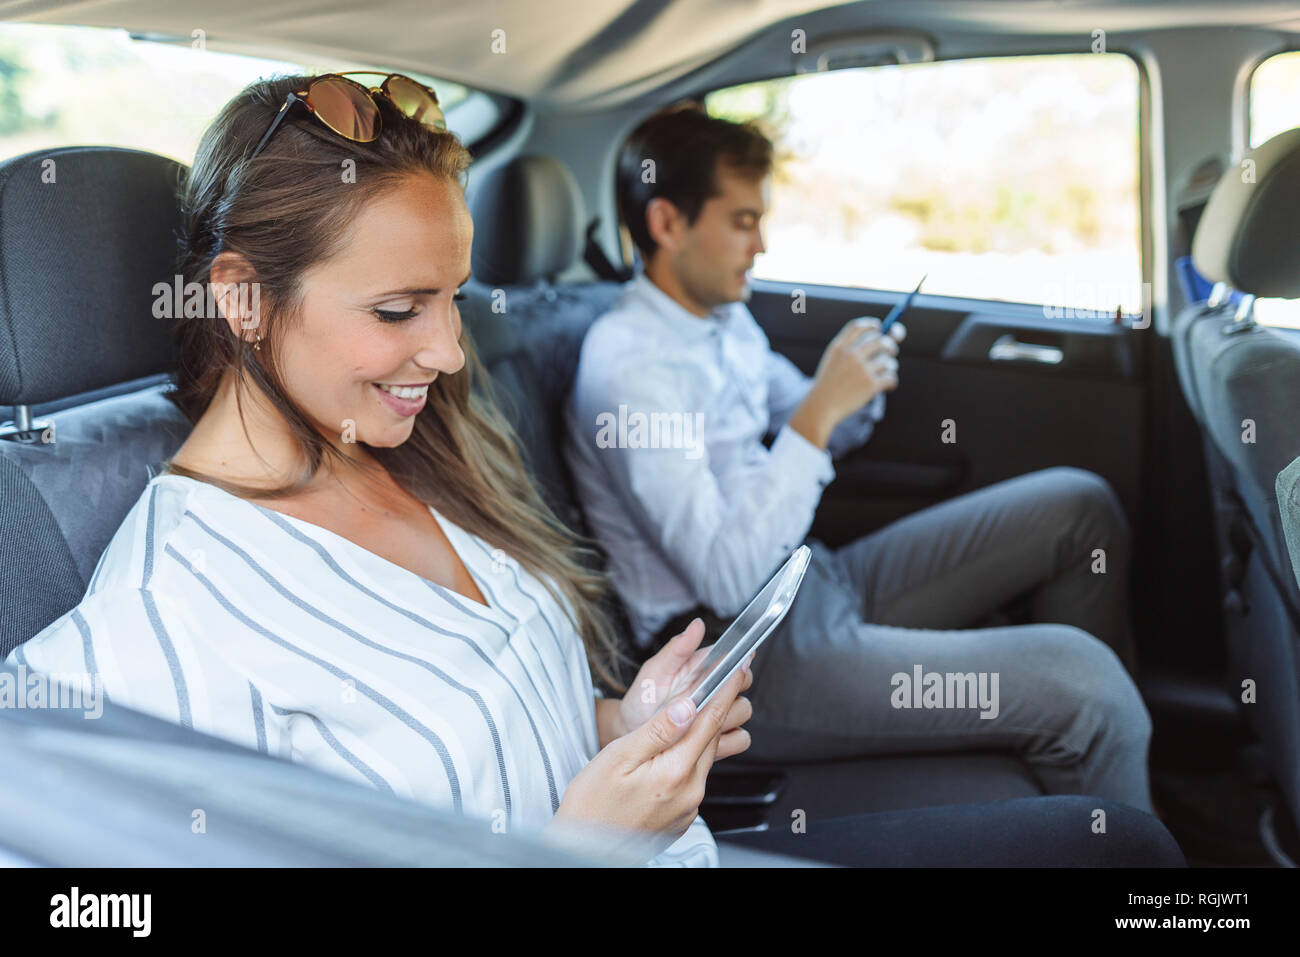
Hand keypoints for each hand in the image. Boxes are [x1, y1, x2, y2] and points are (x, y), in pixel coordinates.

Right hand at [551, 661, 751, 858]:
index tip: (737, 667)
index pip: (710, 720)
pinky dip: (690, 758)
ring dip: (702, 732)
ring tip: (694, 710)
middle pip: (712, 738)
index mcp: (675, 771)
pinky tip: (674, 750)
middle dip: (718, 706)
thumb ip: (658, 731)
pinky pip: (694, 779)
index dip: (726, 689)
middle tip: (722, 678)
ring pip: (703, 758)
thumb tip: (688, 706)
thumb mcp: (619, 757)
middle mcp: (690, 791)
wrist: (583, 851)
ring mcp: (689, 807)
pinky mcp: (682, 817)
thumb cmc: (591, 806)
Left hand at [614, 618, 754, 761]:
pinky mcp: (721, 739)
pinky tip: (703, 740)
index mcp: (704, 666)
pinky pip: (740, 739)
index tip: (727, 671)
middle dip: (727, 692)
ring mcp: (719, 713)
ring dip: (724, 717)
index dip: (734, 664)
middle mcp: (716, 688)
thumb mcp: (654, 671)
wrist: (632, 733)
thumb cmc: (643, 699)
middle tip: (701, 701)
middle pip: (745, 684)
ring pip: (743, 711)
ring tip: (695, 721)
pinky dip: (727, 741)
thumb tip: (697, 625)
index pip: (735, 658)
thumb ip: (677, 649)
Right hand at [790, 317, 904, 447]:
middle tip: (891, 350)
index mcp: (839, 347)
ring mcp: (861, 369)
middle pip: (881, 340)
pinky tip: (887, 387)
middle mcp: (851, 355)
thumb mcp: (833, 362)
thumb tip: (884, 336)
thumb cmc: (830, 385)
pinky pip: (891, 377)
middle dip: (890, 345)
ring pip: (888, 361)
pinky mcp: (870, 384)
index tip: (879, 327)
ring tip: (883, 375)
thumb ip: (852, 349)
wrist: (821, 407)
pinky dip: (891, 382)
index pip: (859, 327)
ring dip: (890, 367)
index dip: (871, 325)